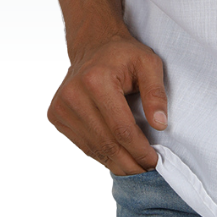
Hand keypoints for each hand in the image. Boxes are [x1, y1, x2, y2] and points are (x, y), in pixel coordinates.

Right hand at [48, 33, 167, 174]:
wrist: (94, 44)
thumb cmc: (124, 54)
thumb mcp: (149, 63)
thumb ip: (156, 93)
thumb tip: (160, 125)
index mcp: (96, 80)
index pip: (121, 128)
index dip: (139, 149)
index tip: (155, 161)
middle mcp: (73, 95)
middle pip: (105, 142)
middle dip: (129, 162)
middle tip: (147, 171)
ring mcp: (61, 107)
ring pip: (93, 148)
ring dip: (116, 163)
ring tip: (135, 168)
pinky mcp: (56, 115)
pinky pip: (82, 144)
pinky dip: (101, 154)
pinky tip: (117, 158)